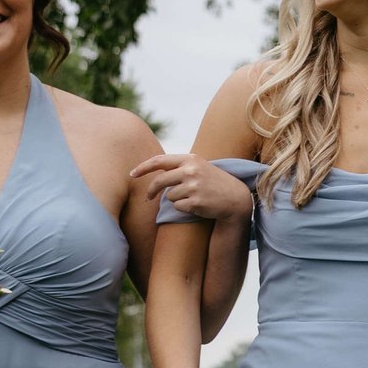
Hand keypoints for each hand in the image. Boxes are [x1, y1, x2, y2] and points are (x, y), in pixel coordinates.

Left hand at [131, 154, 253, 221]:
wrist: (236, 198)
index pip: (160, 161)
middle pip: (160, 181)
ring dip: (176, 199)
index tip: (132, 174)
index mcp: (191, 159)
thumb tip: (154, 168)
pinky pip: (177, 207)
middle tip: (148, 198)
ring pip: (169, 196)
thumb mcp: (199, 167)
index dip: (143, 168)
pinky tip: (197, 205)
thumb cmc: (214, 182)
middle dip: (151, 191)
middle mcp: (191, 171)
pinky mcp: (195, 201)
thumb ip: (179, 166)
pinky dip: (183, 208)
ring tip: (193, 198)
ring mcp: (193, 186)